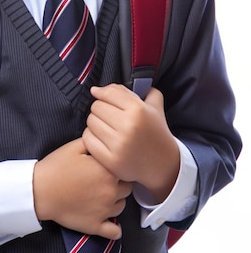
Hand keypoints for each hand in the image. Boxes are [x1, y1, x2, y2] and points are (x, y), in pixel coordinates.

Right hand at [33, 138, 131, 238]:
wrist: (40, 191)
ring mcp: (105, 211)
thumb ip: (94, 142)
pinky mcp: (96, 226)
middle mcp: (111, 191)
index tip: (109, 167)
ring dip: (116, 201)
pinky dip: (115, 229)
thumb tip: (104, 141)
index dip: (117, 167)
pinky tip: (109, 221)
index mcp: (108, 171)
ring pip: (122, 206)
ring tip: (102, 197)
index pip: (125, 169)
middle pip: (127, 188)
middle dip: (119, 184)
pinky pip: (115, 232)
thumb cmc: (56, 167)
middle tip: (105, 181)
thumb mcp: (74, 146)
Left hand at [82, 84, 179, 202]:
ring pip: (91, 122)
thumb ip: (137, 89)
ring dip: (95, 122)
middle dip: (100, 108)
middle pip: (96, 107)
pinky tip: (101, 138)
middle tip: (107, 114)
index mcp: (139, 110)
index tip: (98, 92)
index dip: (101, 92)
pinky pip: (88, 139)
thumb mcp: (154, 106)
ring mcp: (119, 145)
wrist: (164, 164)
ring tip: (106, 126)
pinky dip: (91, 137)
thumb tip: (102, 88)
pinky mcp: (111, 160)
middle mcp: (128, 126)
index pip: (108, 93)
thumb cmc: (156, 132)